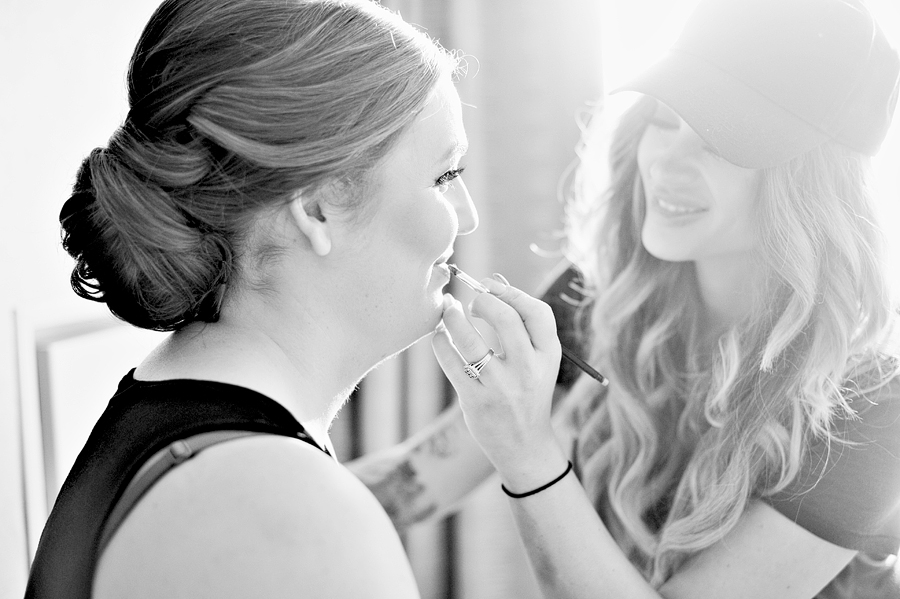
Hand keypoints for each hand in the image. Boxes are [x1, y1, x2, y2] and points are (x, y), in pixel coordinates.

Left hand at [432, 276, 566, 490]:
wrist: (524, 446)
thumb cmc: (528, 393)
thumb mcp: (538, 362)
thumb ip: (521, 325)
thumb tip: (493, 283)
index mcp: (549, 356)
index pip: (538, 312)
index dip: (511, 293)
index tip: (490, 288)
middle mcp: (528, 370)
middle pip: (505, 318)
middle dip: (482, 301)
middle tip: (470, 303)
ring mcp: (501, 386)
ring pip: (470, 339)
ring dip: (453, 317)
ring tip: (448, 310)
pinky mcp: (475, 400)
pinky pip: (451, 362)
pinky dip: (440, 342)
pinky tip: (439, 337)